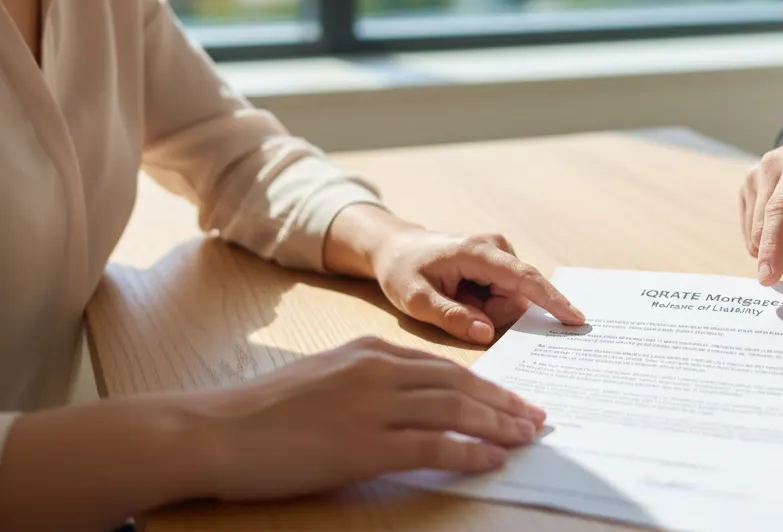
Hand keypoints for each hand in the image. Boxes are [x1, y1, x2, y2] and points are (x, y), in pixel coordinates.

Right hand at [195, 336, 545, 500]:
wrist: (218, 430)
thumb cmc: (265, 411)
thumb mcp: (324, 378)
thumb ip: (367, 380)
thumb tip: (407, 399)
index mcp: (370, 350)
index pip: (442, 366)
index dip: (483, 383)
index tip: (510, 397)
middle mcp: (378, 369)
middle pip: (458, 383)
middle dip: (502, 401)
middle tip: (536, 416)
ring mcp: (373, 405)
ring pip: (453, 409)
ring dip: (497, 424)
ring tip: (527, 436)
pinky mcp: (363, 445)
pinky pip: (431, 446)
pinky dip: (468, 452)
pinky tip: (491, 461)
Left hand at [324, 205, 585, 343]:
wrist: (396, 247)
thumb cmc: (402, 270)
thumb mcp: (416, 300)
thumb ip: (451, 317)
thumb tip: (487, 334)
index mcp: (477, 252)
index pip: (524, 278)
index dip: (551, 300)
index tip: (576, 319)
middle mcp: (495, 247)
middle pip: (516, 297)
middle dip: (493, 316)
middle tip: (457, 311)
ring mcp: (498, 253)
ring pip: (511, 299)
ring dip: (487, 311)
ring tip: (455, 299)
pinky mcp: (497, 262)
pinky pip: (505, 295)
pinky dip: (487, 305)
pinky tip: (464, 297)